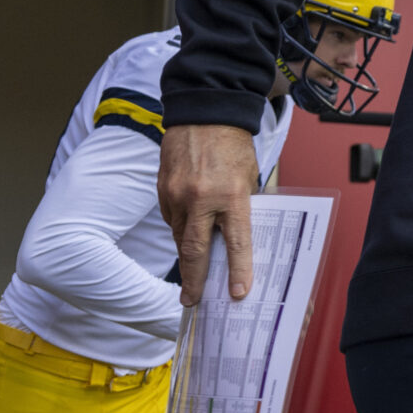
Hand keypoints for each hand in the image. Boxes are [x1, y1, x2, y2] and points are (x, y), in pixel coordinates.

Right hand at [160, 124, 261, 302]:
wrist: (204, 111)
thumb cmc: (233, 143)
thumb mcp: (249, 175)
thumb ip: (244, 205)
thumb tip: (239, 236)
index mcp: (231, 194)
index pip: (236, 242)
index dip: (238, 270)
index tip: (237, 293)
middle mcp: (202, 197)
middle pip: (196, 250)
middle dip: (195, 280)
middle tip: (192, 301)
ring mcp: (177, 194)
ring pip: (180, 236)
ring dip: (187, 255)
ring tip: (193, 274)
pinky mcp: (162, 189)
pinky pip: (170, 219)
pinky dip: (180, 229)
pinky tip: (188, 232)